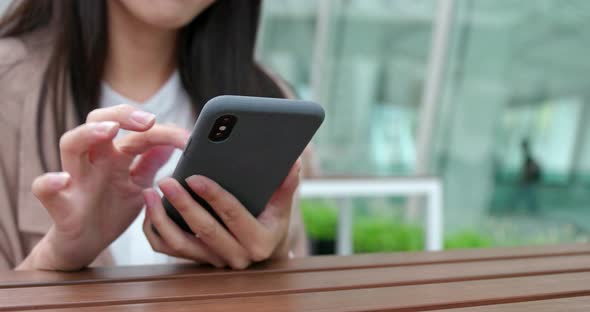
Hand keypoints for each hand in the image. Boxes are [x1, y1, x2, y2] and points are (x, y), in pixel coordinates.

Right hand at [18, 105, 188, 270]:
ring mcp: (75, 178)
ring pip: (70, 144)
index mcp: (116, 155)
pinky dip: (51, 182)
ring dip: (88, 133)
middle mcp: (95, 160)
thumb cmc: (111, 210)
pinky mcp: (59, 203)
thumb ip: (150, 164)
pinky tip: (64, 180)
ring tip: (109, 130)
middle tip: (148, 121)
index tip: (187, 138)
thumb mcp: (138, 186)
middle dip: (122, 115)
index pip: (137, 132)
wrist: (86, 245)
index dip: (163, 131)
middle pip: (98, 121)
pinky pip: (44, 188)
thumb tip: (170, 143)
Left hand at [143, 159, 301, 268]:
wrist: (264, 250)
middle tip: (166, 180)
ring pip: (181, 244)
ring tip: (150, 193)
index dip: (213, 195)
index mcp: (259, 241)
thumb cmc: (272, 220)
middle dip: (183, 204)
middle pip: (204, 230)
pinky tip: (149, 209)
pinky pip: (170, 249)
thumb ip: (287, 184)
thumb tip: (293, 160)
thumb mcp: (282, 205)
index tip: (194, 176)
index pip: (233, 215)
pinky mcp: (197, 260)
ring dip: (162, 218)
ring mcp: (214, 261)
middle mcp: (236, 256)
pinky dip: (156, 230)